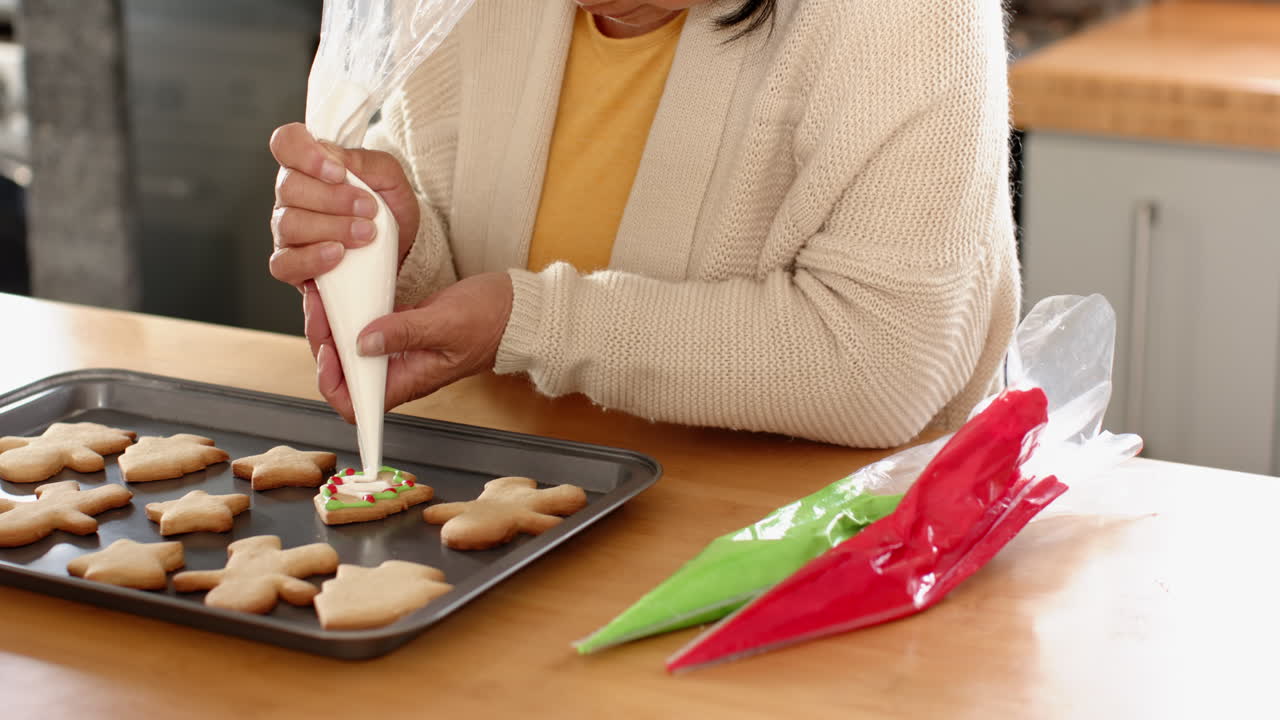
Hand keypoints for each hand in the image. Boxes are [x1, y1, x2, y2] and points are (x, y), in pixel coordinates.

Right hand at [267, 122, 419, 287]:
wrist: (405, 248)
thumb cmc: (389, 208)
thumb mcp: (390, 177)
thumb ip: (364, 161)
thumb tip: (334, 155)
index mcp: (309, 166)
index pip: (286, 143)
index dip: (305, 153)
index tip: (339, 172)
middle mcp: (291, 196)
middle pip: (289, 187)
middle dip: (333, 199)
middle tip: (369, 209)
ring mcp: (287, 231)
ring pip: (289, 225)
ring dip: (332, 228)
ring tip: (366, 234)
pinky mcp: (291, 265)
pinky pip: (284, 264)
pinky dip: (311, 259)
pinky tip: (338, 255)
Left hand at [305, 272, 514, 421]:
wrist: (516, 310)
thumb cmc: (490, 322)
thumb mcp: (446, 323)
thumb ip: (405, 333)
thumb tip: (363, 342)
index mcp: (409, 381)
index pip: (357, 406)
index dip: (334, 385)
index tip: (328, 352)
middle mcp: (399, 371)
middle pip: (345, 374)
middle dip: (325, 345)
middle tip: (320, 311)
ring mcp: (399, 351)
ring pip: (351, 350)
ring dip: (334, 328)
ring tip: (325, 299)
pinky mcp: (401, 332)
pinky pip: (365, 330)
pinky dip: (350, 314)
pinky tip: (344, 295)